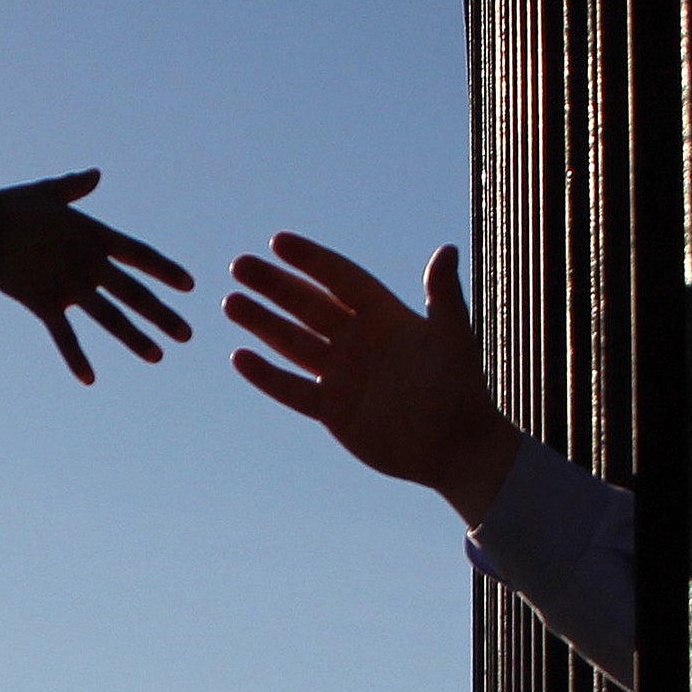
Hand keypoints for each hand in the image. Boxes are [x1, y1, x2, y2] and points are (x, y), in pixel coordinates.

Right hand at [0, 169, 193, 383]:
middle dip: (162, 315)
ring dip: (135, 339)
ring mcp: (69, 286)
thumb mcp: (50, 192)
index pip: (140, 255)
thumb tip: (96, 173)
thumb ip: (77, 186)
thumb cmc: (14, 206)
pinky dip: (76, 358)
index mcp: (94, 236)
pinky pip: (65, 336)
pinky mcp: (45, 304)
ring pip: (110, 318)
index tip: (190, 286)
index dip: (166, 270)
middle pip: (134, 293)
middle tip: (187, 334)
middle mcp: (89, 264)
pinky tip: (90, 379)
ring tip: (158, 356)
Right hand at [223, 233, 519, 524]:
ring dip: (262, 323)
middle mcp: (358, 342)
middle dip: (274, 286)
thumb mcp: (452, 338)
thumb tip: (445, 249)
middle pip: (307, 306)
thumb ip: (443, 295)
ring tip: (230, 302)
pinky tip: (239, 356)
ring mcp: (342, 375)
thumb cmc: (460, 390)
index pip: (340, 279)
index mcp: (385, 317)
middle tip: (239, 266)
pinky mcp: (332, 410)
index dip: (311, 260)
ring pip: (292, 342)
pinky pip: (291, 389)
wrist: (458, 449)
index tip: (277, 242)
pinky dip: (266, 375)